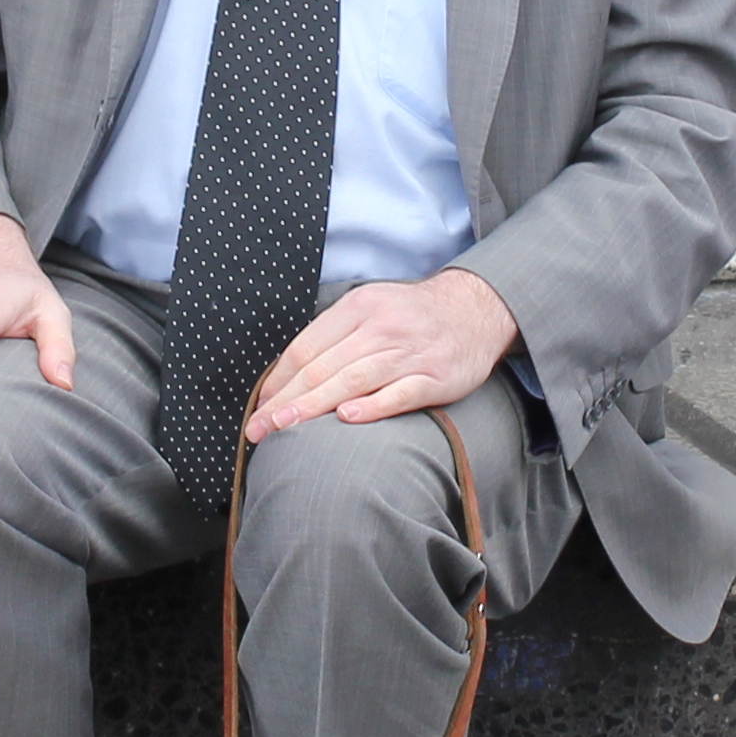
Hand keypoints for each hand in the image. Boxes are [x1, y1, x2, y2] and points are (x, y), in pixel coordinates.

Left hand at [243, 269, 519, 444]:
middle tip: (259, 429)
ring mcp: (409, 353)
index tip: (258, 408)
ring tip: (286, 428)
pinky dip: (372, 406)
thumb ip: (335, 336)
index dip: (278, 381)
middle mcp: (381, 327)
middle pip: (323, 367)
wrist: (476, 309)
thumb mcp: (372, 308)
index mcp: (359, 307)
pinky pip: (398, 393)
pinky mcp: (435, 377)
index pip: (306, 347)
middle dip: (285, 401)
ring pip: (352, 380)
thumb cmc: (413, 317)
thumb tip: (289, 375)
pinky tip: (347, 419)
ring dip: (314, 407)